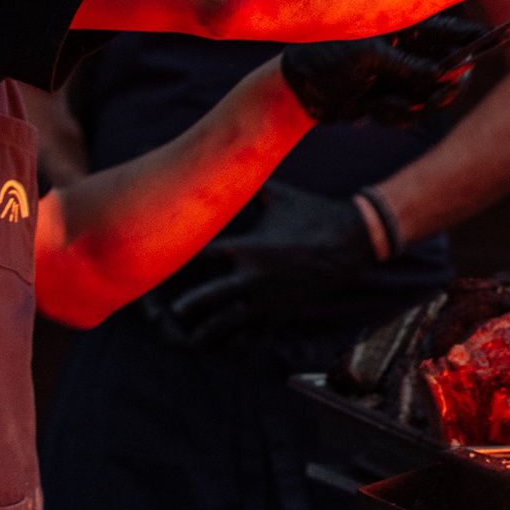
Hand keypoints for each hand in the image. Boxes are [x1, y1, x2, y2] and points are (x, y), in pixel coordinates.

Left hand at [153, 181, 381, 346]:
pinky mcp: (282, 312)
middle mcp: (253, 276)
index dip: (176, 259)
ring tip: (190, 337)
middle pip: (206, 299)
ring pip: (227, 324)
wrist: (352, 240)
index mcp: (248, 247)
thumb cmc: (312, 213)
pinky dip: (237, 341)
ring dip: (206, 331)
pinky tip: (226, 346)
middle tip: (165, 313)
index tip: (158, 263)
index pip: (201, 255)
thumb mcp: (278, 194)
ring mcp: (268, 298)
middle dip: (183, 307)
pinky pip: (254, 334)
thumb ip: (249, 185)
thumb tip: (231, 163)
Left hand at [281, 12, 509, 125]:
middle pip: (452, 71)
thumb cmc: (326, 53)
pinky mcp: (392, 99)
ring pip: (432, 98)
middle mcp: (411, 50)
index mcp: (408, 25)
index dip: (477, 40)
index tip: (495, 45)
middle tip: (437, 94)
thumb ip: (411, 67)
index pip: (454, 32)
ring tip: (382, 101)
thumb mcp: (370, 57)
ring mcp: (402, 76)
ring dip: (411, 105)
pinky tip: (371, 108)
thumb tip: (447, 78)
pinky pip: (411, 115)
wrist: (296, 87)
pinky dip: (394, 116)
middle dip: (444, 88)